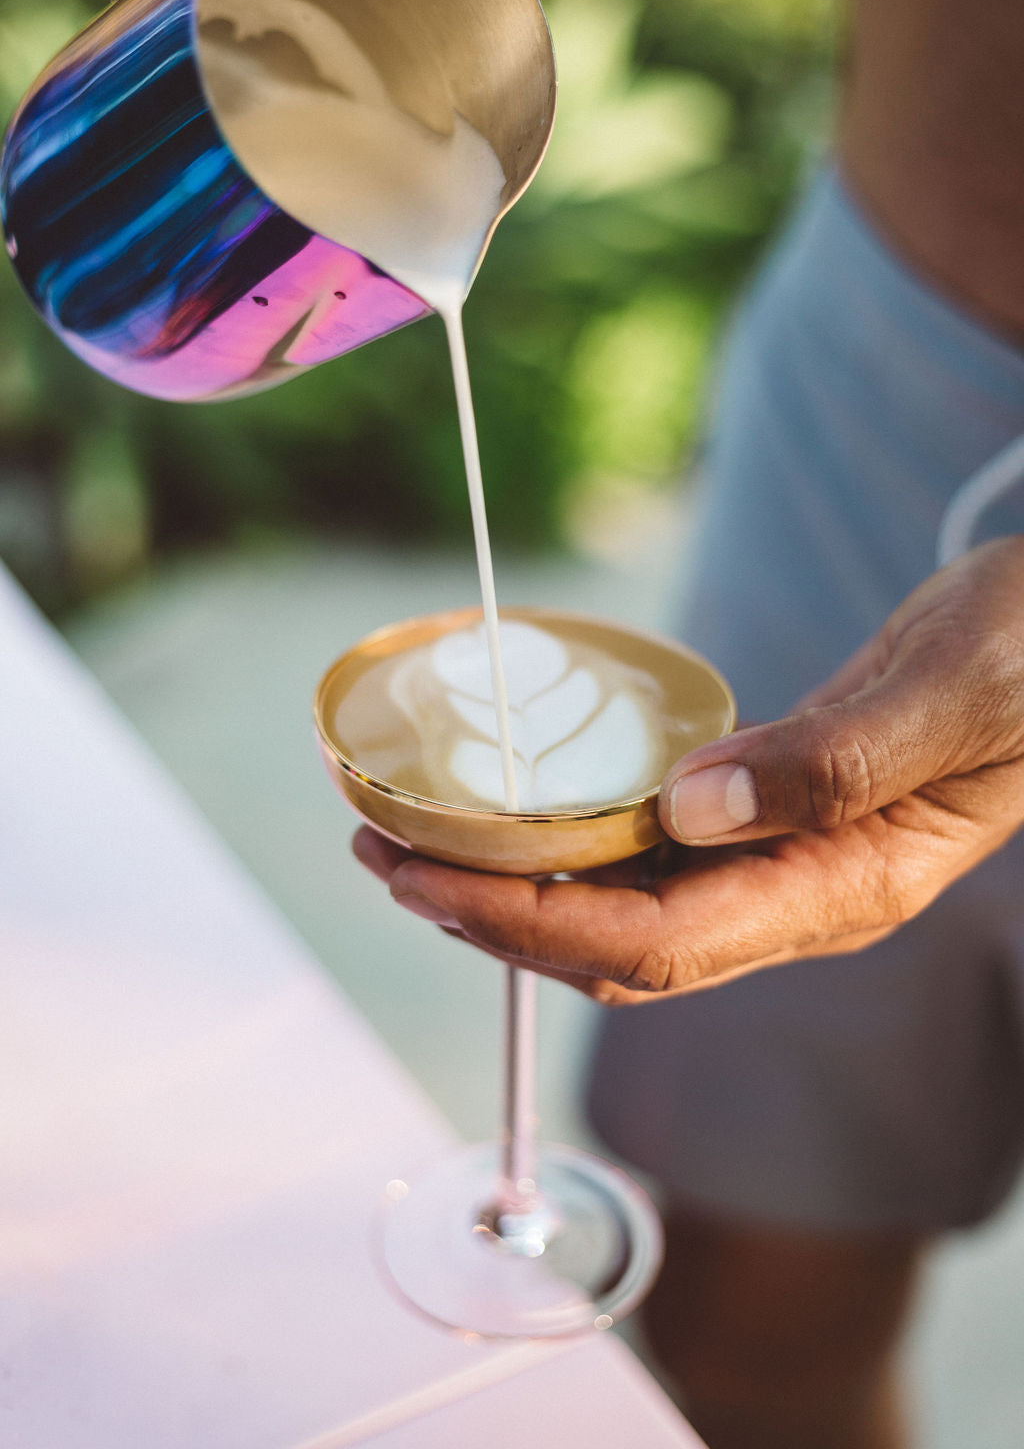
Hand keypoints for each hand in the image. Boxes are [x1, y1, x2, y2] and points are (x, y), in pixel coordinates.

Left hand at [353, 536, 1023, 1003]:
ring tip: (416, 835)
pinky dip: (569, 844)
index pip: (654, 940)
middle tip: (381, 852)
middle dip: (492, 914)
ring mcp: (786, 867)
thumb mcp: (953, 692)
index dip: (529, 923)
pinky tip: (521, 809)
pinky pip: (650, 860)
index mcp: (843, 885)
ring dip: (516, 883)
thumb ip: (833, 759)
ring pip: (624, 911)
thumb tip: (689, 809)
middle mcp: (803, 896)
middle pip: (618, 947)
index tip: (425, 877)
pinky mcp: (772, 822)